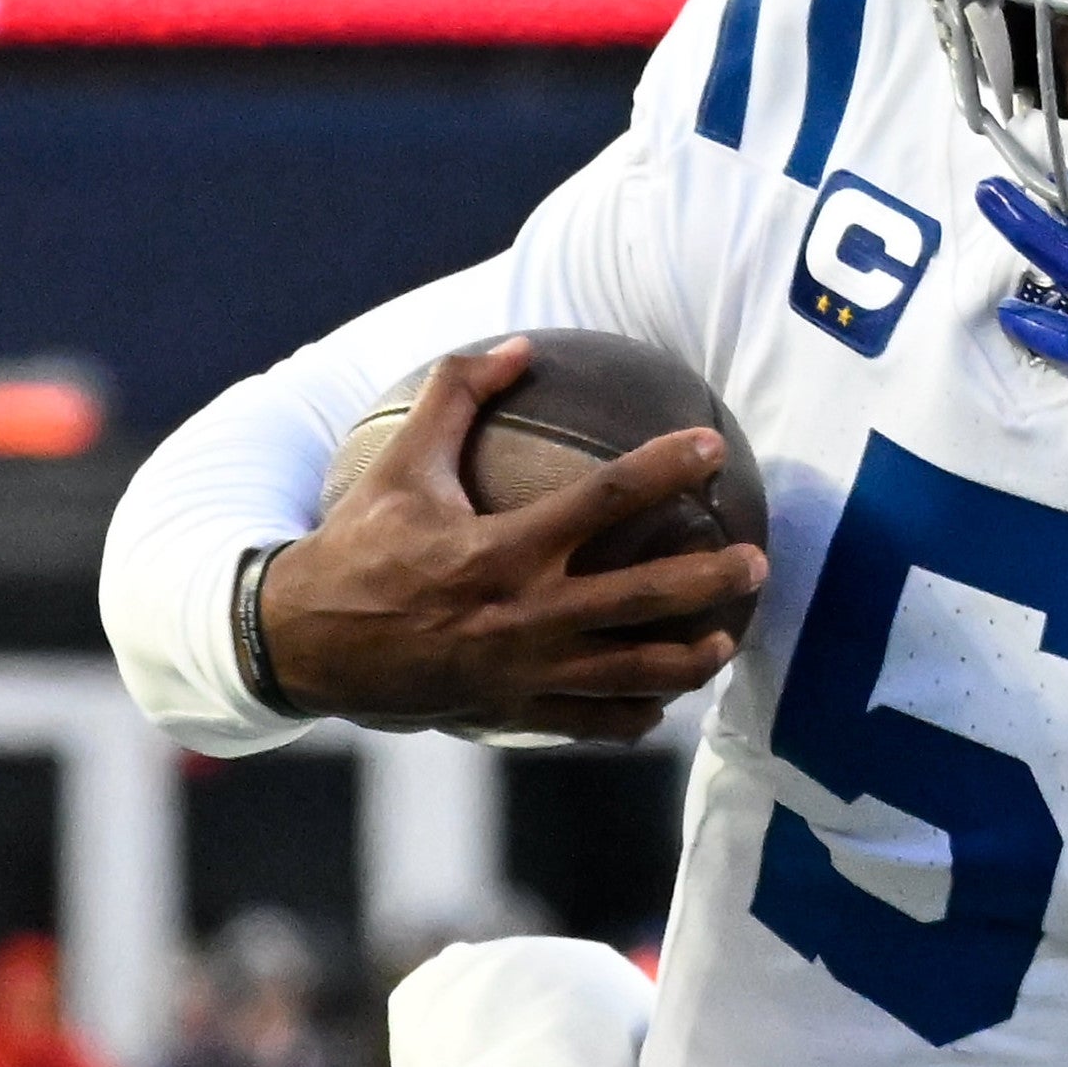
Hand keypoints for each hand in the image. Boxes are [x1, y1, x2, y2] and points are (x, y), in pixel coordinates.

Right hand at [258, 338, 765, 742]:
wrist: (310, 646)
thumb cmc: (358, 547)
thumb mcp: (400, 465)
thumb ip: (456, 396)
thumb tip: (519, 344)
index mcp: (501, 550)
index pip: (603, 500)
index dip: (664, 467)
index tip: (711, 444)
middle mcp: (524, 616)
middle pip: (643, 599)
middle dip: (710, 580)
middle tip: (757, 560)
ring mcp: (525, 673)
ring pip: (634, 674)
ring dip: (690, 658)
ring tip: (728, 640)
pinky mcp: (516, 713)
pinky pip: (596, 722)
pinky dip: (637, 711)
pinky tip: (664, 696)